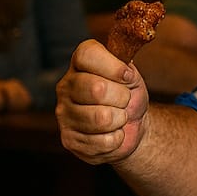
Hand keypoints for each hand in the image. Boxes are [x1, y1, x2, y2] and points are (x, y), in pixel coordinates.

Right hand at [55, 38, 149, 164]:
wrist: (130, 126)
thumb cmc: (127, 96)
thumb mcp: (132, 77)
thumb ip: (126, 69)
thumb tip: (124, 72)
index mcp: (80, 65)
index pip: (87, 54)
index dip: (112, 66)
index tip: (127, 76)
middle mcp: (66, 86)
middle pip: (97, 89)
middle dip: (122, 97)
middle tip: (124, 100)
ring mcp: (64, 113)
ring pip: (101, 118)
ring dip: (120, 120)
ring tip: (118, 117)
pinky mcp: (69, 139)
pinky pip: (103, 141)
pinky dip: (117, 138)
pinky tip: (112, 133)